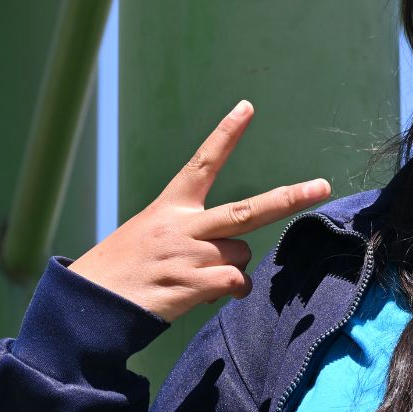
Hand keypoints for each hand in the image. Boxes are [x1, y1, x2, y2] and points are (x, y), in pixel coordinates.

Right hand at [68, 101, 331, 321]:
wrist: (90, 304)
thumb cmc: (122, 270)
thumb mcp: (150, 236)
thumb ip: (193, 239)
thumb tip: (231, 268)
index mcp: (170, 206)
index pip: (202, 163)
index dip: (226, 135)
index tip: (247, 107)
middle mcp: (182, 226)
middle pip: (247, 210)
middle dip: (288, 199)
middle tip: (322, 186)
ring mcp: (188, 255)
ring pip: (239, 257)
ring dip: (229, 272)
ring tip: (195, 279)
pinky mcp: (190, 284)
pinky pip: (233, 285)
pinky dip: (230, 293)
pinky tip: (205, 296)